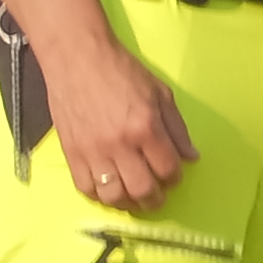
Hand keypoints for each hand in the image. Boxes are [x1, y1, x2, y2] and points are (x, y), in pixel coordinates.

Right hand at [52, 46, 194, 211]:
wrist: (77, 59)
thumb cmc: (121, 71)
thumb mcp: (160, 93)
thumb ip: (177, 128)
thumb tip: (191, 157)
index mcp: (146, 127)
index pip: (168, 169)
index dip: (175, 178)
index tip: (173, 176)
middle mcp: (120, 144)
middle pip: (142, 189)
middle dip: (155, 199)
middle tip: (157, 196)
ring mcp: (93, 152)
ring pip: (113, 196)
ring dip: (128, 203)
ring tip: (134, 197)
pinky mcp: (71, 154)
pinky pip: (86, 188)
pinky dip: (100, 196)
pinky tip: (109, 189)